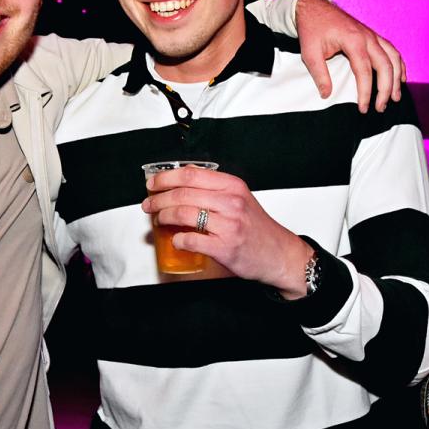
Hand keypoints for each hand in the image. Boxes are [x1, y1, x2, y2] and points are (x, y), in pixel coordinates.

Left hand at [142, 166, 309, 297]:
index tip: (153, 184)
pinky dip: (178, 239)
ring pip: (183, 214)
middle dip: (158, 199)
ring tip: (160, 220)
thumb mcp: (240, 198)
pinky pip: (190, 239)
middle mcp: (231, 202)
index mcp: (232, 186)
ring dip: (164, 217)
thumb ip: (215, 189)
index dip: (165, 178)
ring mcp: (228, 225)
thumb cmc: (257, 228)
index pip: (190, 174)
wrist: (279, 254)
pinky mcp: (224, 247)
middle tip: (149, 204)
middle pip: (182, 193)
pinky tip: (176, 240)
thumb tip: (181, 183)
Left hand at [295, 0, 404, 113]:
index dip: (365, 92)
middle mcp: (367, 37)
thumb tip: (326, 95)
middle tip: (380, 108)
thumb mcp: (310, 53)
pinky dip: (399, 65)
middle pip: (386, 65)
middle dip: (386, 89)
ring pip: (393, 57)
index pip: (364, 71)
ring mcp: (372, 35)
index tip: (363, 108)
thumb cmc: (312, 29)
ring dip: (397, 78)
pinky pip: (391, 50)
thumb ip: (319, 74)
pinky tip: (400, 78)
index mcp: (353, 40)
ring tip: (395, 97)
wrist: (314, 8)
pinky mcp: (372, 35)